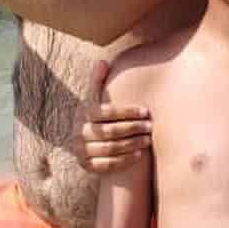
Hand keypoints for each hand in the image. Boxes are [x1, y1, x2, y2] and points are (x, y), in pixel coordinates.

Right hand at [71, 59, 151, 174]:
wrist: (89, 144)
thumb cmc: (100, 117)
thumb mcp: (97, 99)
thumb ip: (99, 82)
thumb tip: (102, 61)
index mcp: (82, 113)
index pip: (105, 112)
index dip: (127, 112)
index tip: (145, 111)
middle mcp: (78, 133)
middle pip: (109, 131)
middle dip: (133, 128)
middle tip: (150, 126)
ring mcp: (80, 151)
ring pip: (109, 149)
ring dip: (132, 144)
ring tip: (148, 140)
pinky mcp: (86, 166)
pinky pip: (107, 165)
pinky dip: (124, 160)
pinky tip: (139, 154)